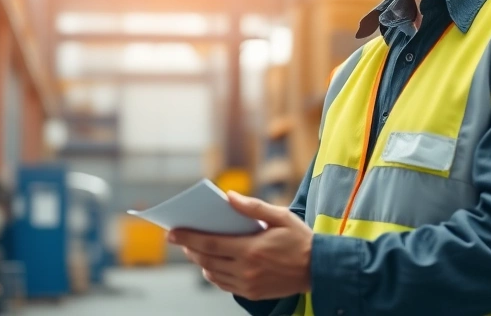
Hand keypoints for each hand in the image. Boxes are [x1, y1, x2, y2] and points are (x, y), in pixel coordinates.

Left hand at [169, 191, 312, 300]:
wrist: (319, 269)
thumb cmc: (300, 239)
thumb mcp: (281, 216)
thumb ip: (253, 207)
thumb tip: (229, 197)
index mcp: (251, 249)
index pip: (210, 243)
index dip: (188, 237)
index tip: (171, 231)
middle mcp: (247, 270)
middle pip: (207, 260)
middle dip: (190, 248)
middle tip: (178, 238)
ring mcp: (248, 284)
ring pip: (213, 274)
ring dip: (200, 261)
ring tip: (194, 249)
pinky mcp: (252, 293)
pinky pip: (224, 285)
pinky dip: (213, 274)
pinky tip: (212, 264)